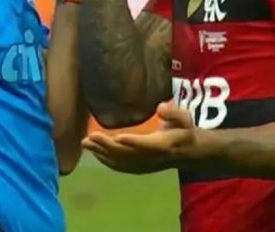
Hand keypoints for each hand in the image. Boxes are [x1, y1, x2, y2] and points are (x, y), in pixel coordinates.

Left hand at [82, 103, 200, 173]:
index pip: (146, 145)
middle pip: (127, 154)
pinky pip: (120, 166)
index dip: (133, 142)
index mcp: (163, 145)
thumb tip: (160, 107)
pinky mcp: (138, 168)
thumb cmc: (184, 130)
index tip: (117, 137)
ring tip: (86, 143)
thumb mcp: (185, 118)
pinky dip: (106, 160)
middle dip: (108, 146)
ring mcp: (143, 165)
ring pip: (120, 161)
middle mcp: (151, 158)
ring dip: (102, 153)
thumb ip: (174, 112)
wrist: (189, 152)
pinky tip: (94, 152)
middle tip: (90, 137)